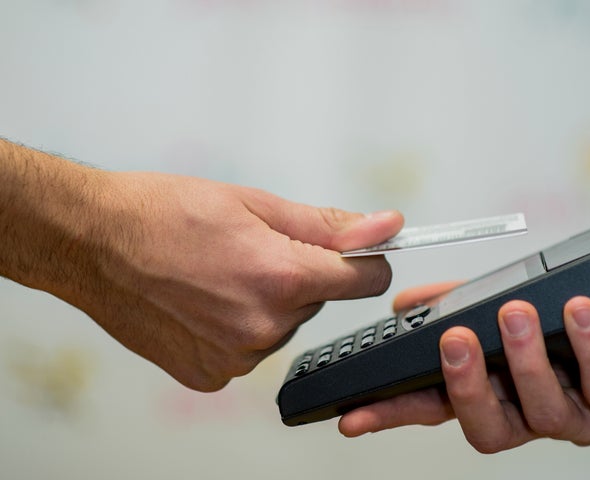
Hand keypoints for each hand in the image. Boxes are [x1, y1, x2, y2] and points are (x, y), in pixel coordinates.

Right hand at [0, 141, 403, 391]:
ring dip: (265, 301)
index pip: (366, 279)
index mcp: (281, 277)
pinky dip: (235, 326)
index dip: (361, 259)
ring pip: (282, 324)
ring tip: (217, 274)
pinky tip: (202, 302)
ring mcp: (235, 356)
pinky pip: (248, 348)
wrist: (92, 241)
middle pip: (318, 300)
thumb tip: (386, 227)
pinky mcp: (210, 374)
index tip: (347, 251)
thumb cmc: (163, 213)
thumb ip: (327, 225)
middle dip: (297, 275)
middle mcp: (264, 326)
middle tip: (248, 251)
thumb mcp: (254, 203)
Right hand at [339, 284, 589, 452]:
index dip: (394, 415)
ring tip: (516, 313)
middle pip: (483, 427)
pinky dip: (587, 346)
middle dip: (466, 386)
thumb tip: (401, 306)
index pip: (434, 408)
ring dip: (525, 358)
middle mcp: (526, 413)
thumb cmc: (571, 321)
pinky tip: (578, 311)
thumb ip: (451, 304)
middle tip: (455, 340)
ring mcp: (571, 417)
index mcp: (493, 392)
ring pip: (540, 411)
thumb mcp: (501, 303)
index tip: (356, 415)